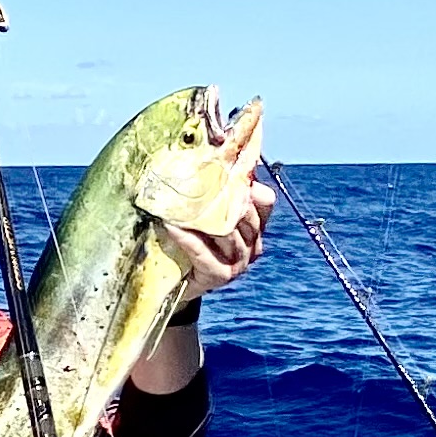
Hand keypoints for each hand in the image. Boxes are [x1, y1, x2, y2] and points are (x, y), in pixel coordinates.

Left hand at [163, 157, 274, 303]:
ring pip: (227, 232)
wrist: (178, 283)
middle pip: (246, 215)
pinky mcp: (220, 276)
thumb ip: (217, 191)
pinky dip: (186, 237)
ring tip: (179, 199)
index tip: (231, 162)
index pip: (264, 201)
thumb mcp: (206, 214)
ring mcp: (239, 263)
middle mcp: (252, 246)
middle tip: (200, 175)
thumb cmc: (192, 244)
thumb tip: (220, 153)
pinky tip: (170, 224)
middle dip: (225, 195)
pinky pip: (203, 251)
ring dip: (201, 215)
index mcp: (255, 228)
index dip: (250, 181)